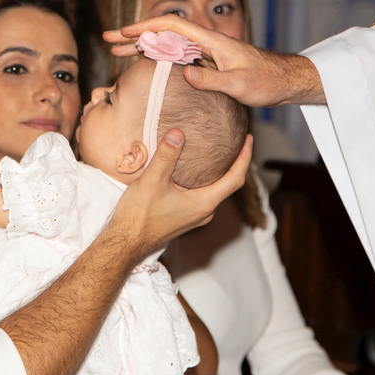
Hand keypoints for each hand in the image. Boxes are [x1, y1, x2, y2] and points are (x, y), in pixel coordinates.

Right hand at [104, 16, 324, 105]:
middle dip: (134, 35)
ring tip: (116, 54)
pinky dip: (155, 59)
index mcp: (211, 41)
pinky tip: (144, 66)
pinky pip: (175, 57)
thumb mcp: (240, 84)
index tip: (123, 33)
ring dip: (141, 47)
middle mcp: (205, 43)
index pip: (171, 26)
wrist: (285, 81)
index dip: (145, 27)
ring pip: (166, 45)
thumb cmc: (267, 80)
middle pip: (163, 33)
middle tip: (107, 40)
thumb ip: (213, 79)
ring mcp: (205, 53)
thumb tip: (184, 73)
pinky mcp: (207, 64)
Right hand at [108, 128, 251, 259]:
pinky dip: (206, 180)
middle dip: (235, 162)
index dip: (245, 157)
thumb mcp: (152, 181)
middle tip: (237, 141)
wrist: (125, 241)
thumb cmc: (139, 215)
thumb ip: (166, 156)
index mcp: (204, 203)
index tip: (249, 139)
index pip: (235, 179)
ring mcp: (196, 216)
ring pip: (215, 190)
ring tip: (219, 152)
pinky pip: (204, 195)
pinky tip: (195, 170)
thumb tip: (178, 132)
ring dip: (220, 172)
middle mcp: (204, 212)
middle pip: (229, 184)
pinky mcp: (185, 217)